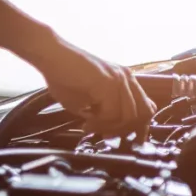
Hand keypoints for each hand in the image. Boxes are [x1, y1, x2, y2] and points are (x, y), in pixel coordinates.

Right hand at [30, 38, 156, 137]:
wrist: (49, 55)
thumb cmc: (63, 76)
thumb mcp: (87, 99)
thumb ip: (102, 112)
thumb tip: (110, 131)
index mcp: (125, 80)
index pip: (147, 107)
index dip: (140, 127)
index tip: (127, 139)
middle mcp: (126, 78)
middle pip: (144, 114)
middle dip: (124, 130)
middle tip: (104, 135)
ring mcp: (119, 79)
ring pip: (129, 117)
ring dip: (109, 128)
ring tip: (90, 127)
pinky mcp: (108, 83)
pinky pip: (112, 113)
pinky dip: (99, 123)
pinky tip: (85, 122)